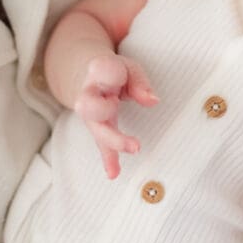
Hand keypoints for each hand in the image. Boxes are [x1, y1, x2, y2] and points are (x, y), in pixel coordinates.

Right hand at [74, 54, 157, 178]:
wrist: (90, 78)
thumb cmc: (115, 73)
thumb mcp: (128, 69)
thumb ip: (139, 83)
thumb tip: (153, 101)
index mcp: (99, 73)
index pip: (100, 70)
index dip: (107, 73)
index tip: (119, 76)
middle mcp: (91, 95)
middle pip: (89, 106)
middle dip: (101, 109)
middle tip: (116, 106)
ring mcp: (93, 115)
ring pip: (97, 129)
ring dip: (114, 139)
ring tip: (136, 147)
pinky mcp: (99, 129)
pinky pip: (102, 146)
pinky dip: (109, 159)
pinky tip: (114, 173)